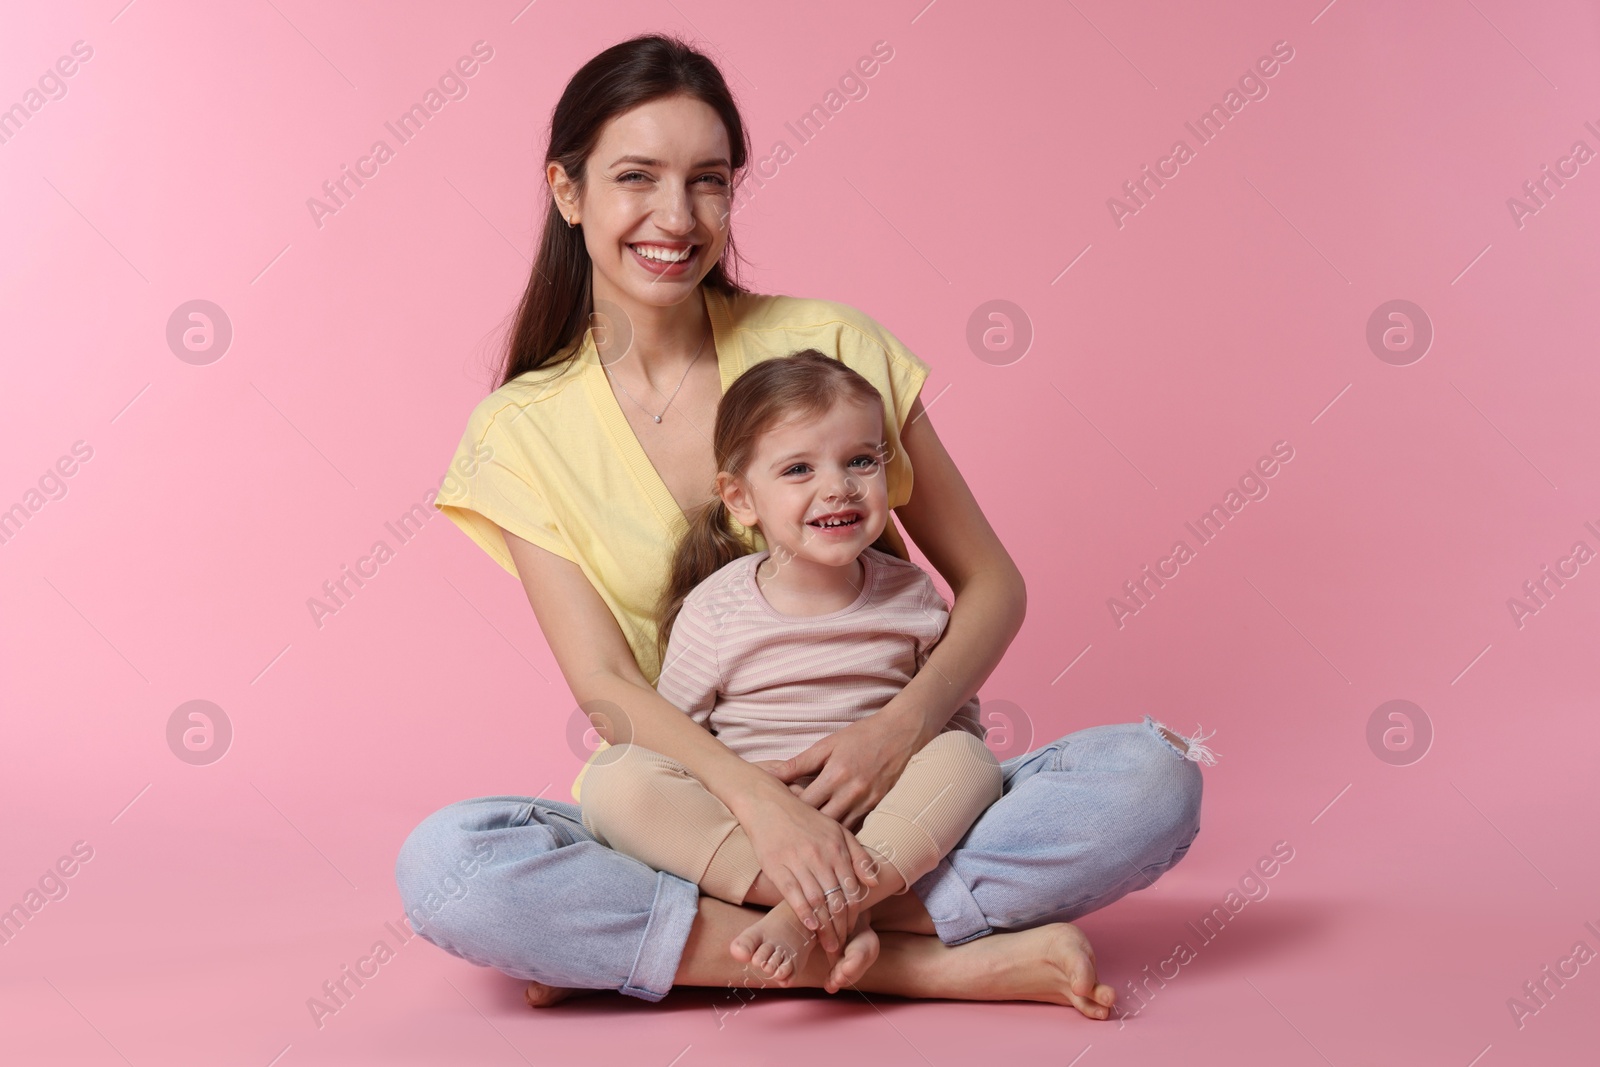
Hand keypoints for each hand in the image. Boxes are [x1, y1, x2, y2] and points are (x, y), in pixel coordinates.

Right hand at [738, 782, 880, 954]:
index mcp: (838, 848)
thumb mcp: (838, 831)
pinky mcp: (778, 867)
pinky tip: (810, 926)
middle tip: (841, 946)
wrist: (769, 804)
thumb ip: (858, 856)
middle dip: (841, 927)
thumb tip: (874, 882)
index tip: (853, 931)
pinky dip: (804, 912)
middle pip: (836, 900)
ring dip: (825, 927)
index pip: (852, 890)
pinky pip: (793, 894)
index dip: (855, 915)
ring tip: (829, 945)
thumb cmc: (806, 820)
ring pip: (817, 901)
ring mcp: (799, 862)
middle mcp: (821, 856)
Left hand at [772, 712, 918, 828]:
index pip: (804, 804)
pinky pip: (857, 830)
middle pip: (820, 823)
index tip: (776, 815)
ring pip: (839, 832)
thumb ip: (799, 763)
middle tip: (788, 833)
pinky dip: (843, 835)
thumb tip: (771, 774)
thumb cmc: (861, 736)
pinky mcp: (878, 809)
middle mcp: (852, 792)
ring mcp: (867, 803)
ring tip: (806, 839)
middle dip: (804, 830)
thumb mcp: (827, 745)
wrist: (901, 733)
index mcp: (835, 774)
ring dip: (823, 836)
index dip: (788, 812)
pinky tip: (831, 838)